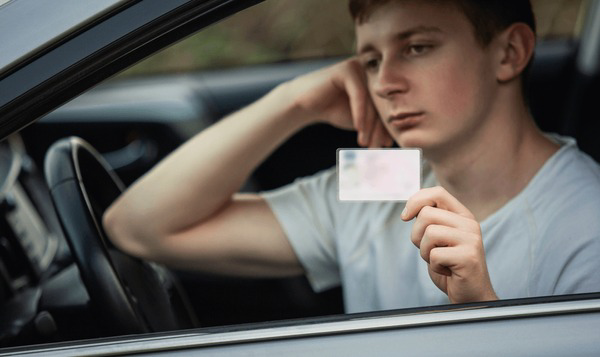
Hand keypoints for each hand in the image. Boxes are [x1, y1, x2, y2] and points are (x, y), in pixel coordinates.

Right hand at [286, 57, 392, 147]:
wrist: (304, 104)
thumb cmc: (333, 110)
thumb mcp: (360, 118)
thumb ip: (377, 122)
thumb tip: (394, 138)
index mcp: (378, 79)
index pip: (386, 105)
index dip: (386, 127)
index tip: (385, 146)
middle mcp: (371, 70)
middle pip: (380, 103)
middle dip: (379, 128)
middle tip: (376, 148)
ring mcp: (360, 67)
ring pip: (371, 101)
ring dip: (369, 125)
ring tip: (365, 143)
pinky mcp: (347, 69)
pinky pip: (359, 95)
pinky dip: (360, 114)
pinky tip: (358, 129)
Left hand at [402, 186, 497, 302]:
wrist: (470, 294)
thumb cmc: (450, 266)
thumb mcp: (438, 238)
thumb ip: (430, 221)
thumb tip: (409, 210)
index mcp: (462, 215)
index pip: (437, 193)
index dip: (416, 200)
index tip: (405, 217)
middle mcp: (470, 224)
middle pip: (426, 214)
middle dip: (417, 234)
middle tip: (430, 250)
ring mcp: (471, 240)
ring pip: (429, 233)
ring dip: (425, 251)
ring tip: (439, 260)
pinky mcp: (468, 257)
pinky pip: (434, 254)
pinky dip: (434, 266)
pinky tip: (447, 270)